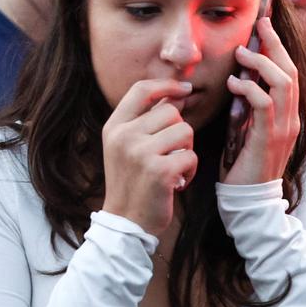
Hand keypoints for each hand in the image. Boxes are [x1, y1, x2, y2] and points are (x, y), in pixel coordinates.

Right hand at [101, 79, 198, 235]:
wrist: (125, 222)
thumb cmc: (131, 182)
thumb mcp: (125, 146)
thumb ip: (144, 121)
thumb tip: (176, 94)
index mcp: (114, 127)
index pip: (141, 90)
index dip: (166, 85)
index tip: (184, 89)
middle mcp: (124, 136)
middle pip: (171, 111)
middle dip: (179, 131)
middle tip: (169, 153)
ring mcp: (140, 153)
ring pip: (185, 131)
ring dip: (186, 150)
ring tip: (173, 167)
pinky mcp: (159, 171)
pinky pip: (191, 156)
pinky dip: (190, 170)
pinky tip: (177, 182)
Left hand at [221, 16, 299, 185]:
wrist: (250, 199)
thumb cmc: (244, 163)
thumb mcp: (248, 128)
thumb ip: (250, 107)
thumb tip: (239, 81)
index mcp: (289, 115)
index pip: (289, 73)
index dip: (279, 48)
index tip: (265, 27)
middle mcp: (292, 118)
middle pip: (290, 71)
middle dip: (275, 45)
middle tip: (260, 25)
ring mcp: (283, 128)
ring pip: (282, 83)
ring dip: (261, 63)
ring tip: (241, 54)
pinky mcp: (268, 138)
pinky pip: (264, 104)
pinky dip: (249, 88)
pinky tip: (234, 84)